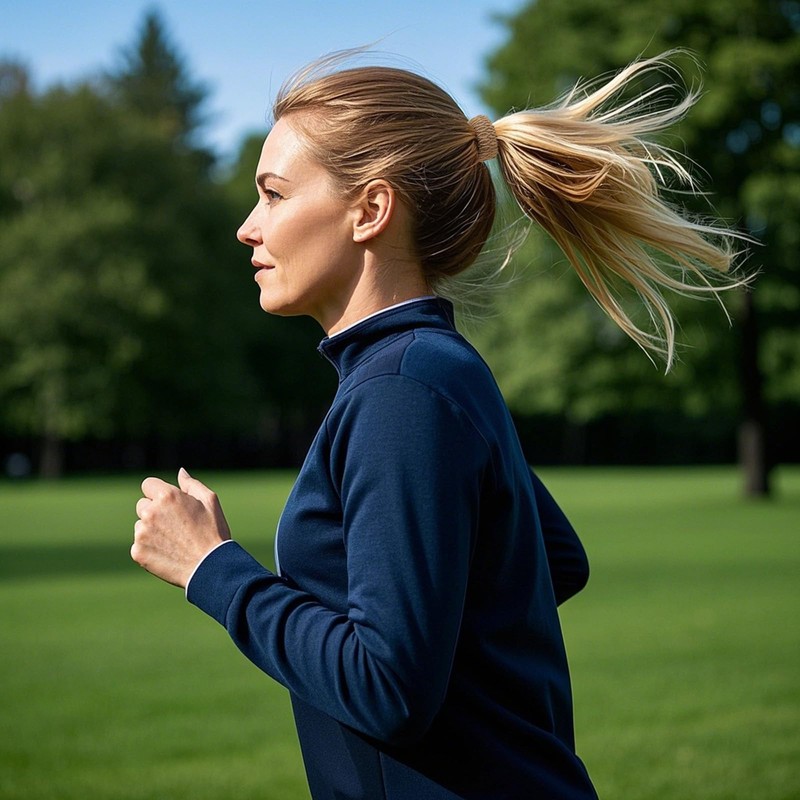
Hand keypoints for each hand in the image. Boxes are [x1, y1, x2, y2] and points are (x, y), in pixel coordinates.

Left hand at [131, 468, 230, 587]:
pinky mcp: (137, 552)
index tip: (170, 505)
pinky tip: (168, 553)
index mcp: (167, 496)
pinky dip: (150, 548)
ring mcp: (141, 533)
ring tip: (174, 541)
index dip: (159, 493)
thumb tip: (180, 472)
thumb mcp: (210, 501)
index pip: (148, 484)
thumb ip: (191, 484)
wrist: (210, 567)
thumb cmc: (213, 532)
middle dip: (155, 511)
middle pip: (142, 505)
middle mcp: (150, 512)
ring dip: (151, 530)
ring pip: (140, 526)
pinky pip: (138, 545)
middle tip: (175, 526)